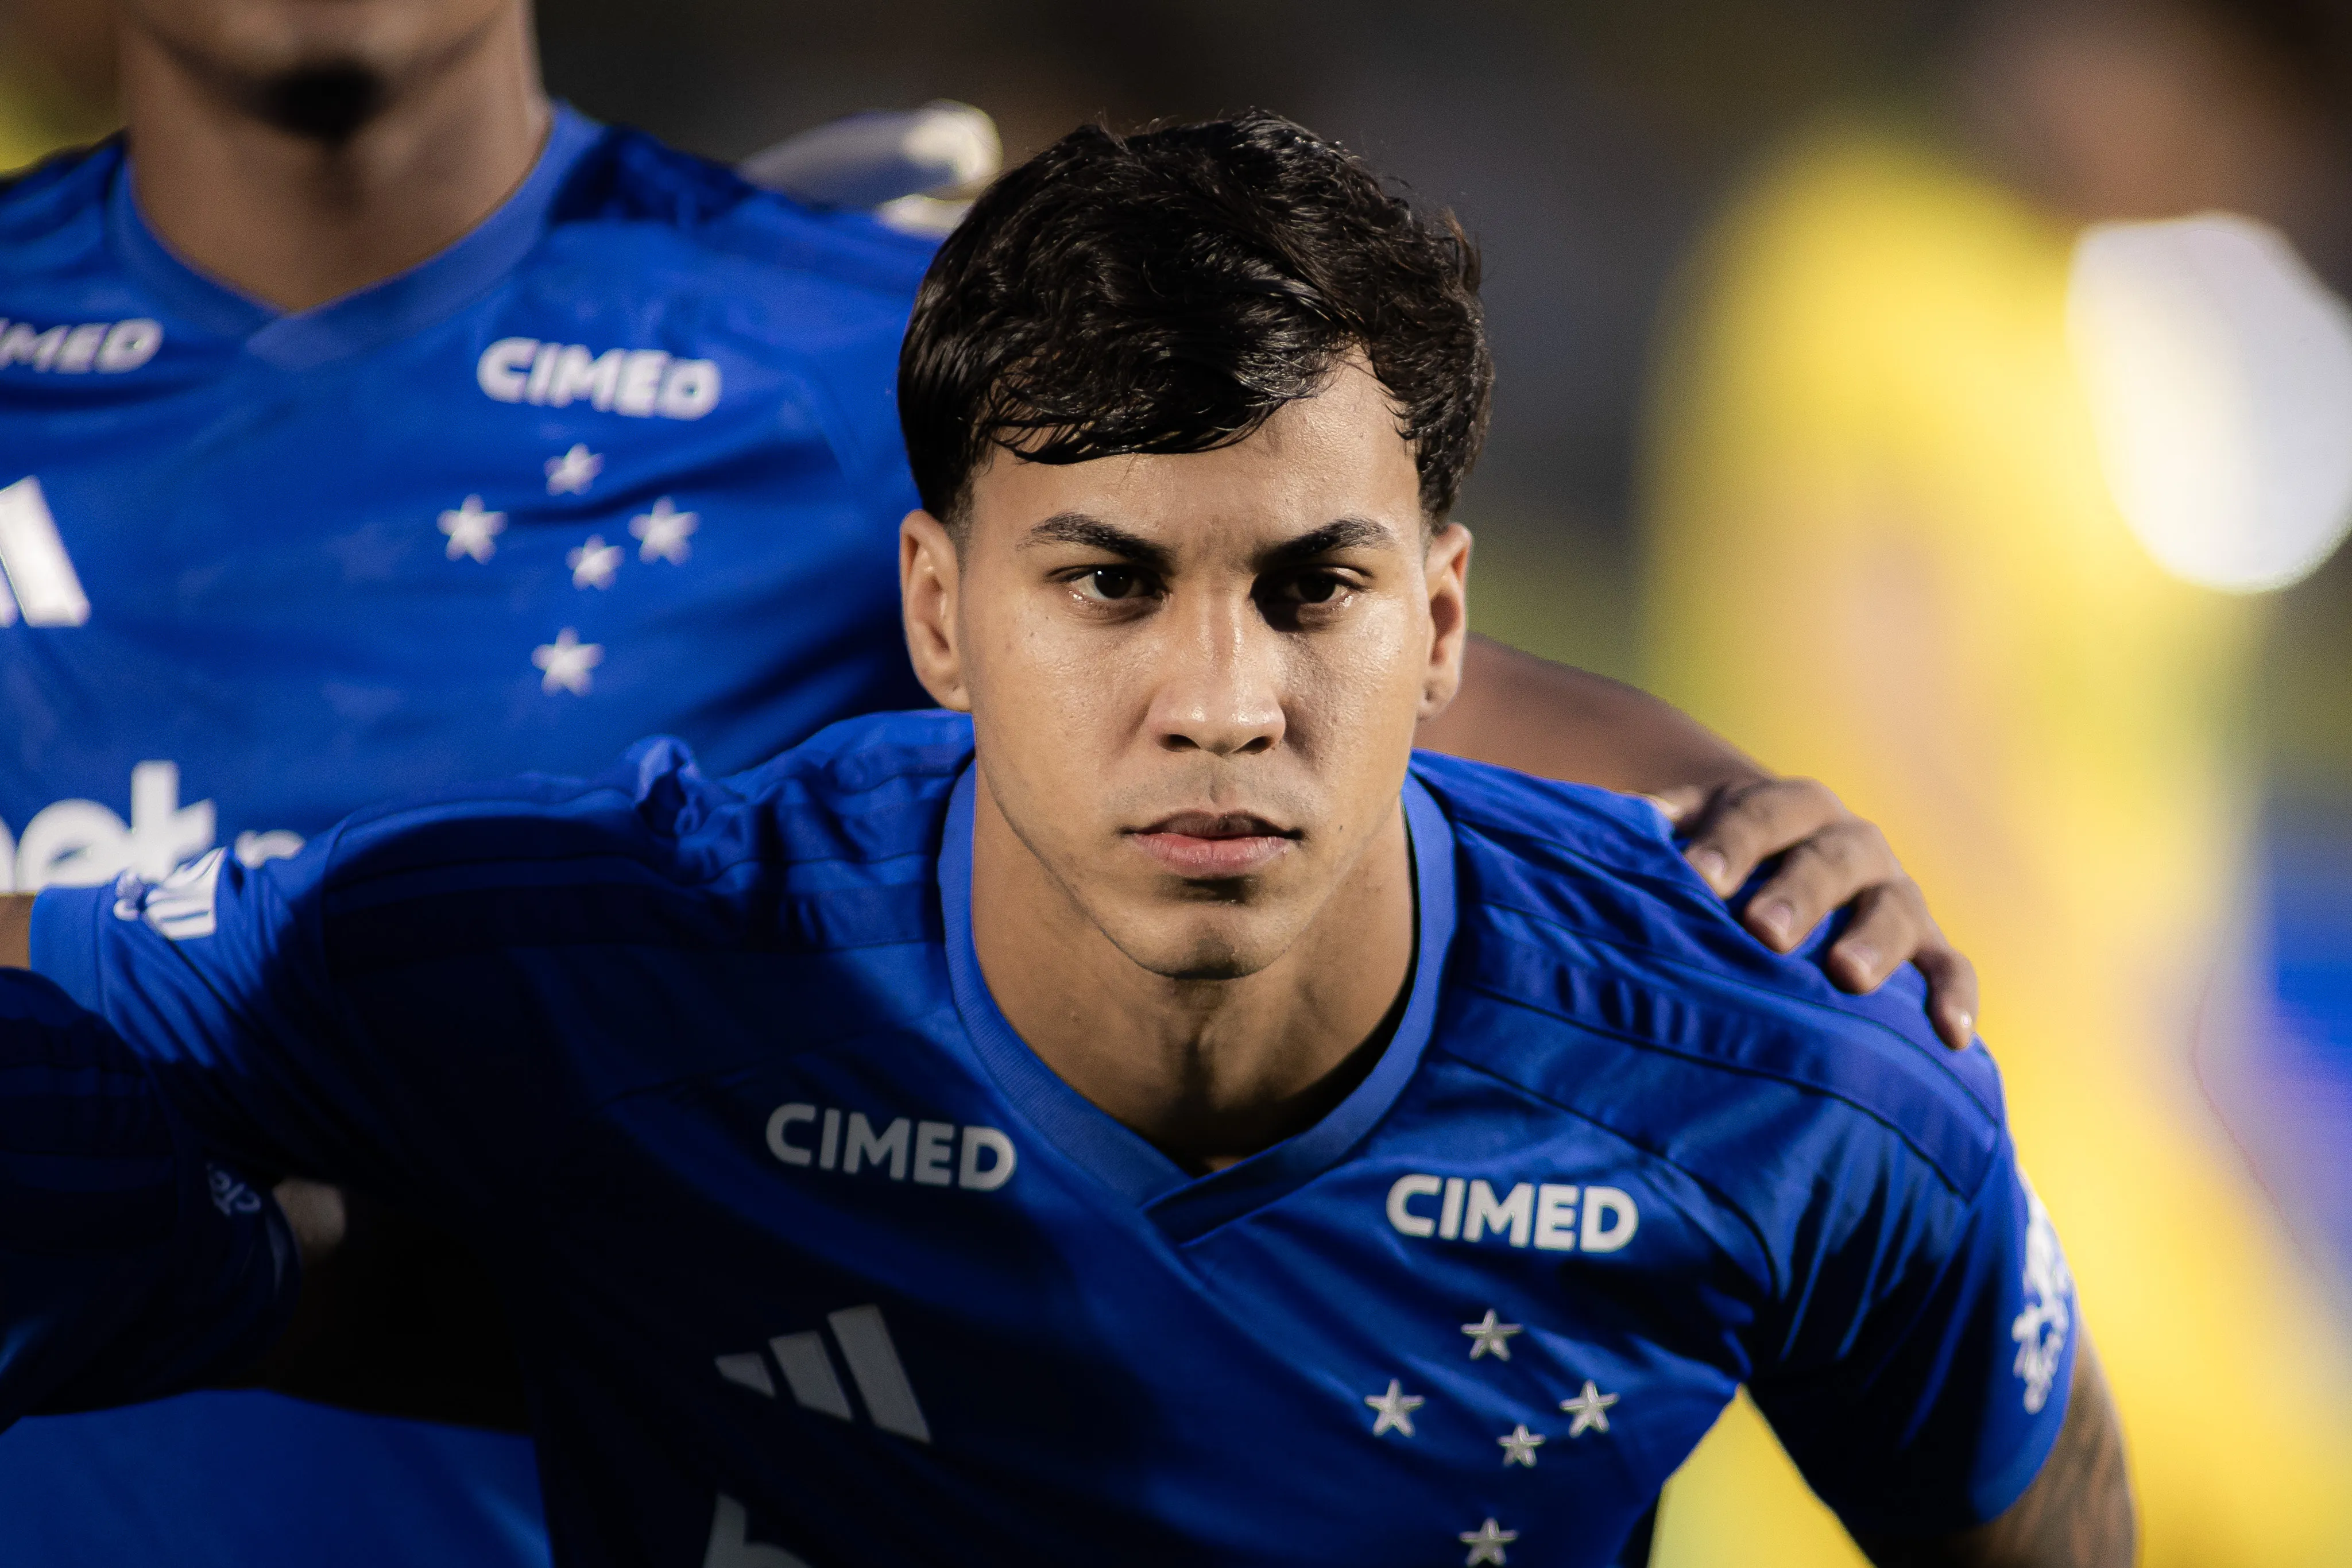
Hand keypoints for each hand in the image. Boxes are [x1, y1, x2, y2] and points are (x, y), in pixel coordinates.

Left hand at [1651, 778, 1977, 1049]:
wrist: (1787, 862)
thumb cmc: (1720, 862)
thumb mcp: (1690, 833)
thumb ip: (1655, 830)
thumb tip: (1619, 821)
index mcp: (1787, 807)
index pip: (1757, 817)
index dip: (1728, 844)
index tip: (1696, 877)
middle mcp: (1848, 842)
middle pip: (1828, 859)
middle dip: (1797, 893)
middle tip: (1763, 929)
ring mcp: (1893, 893)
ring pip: (1894, 909)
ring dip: (1872, 940)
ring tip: (1848, 975)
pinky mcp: (1928, 944)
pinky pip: (1950, 966)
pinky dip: (1954, 996)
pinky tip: (1951, 1035)